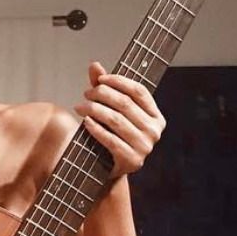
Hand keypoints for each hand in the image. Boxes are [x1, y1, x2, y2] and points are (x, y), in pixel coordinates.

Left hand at [72, 61, 164, 178]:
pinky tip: (85, 122)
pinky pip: (111, 139)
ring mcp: (145, 147)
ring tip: (80, 106)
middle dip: (102, 94)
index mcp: (156, 117)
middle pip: (125, 103)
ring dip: (95, 110)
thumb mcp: (113, 112)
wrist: (109, 171)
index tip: (100, 79)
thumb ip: (105, 89)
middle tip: (86, 93)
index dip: (119, 81)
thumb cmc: (113, 137)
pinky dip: (96, 129)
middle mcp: (154, 131)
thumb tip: (94, 65)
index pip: (139, 91)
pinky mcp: (132, 160)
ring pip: (116, 120)